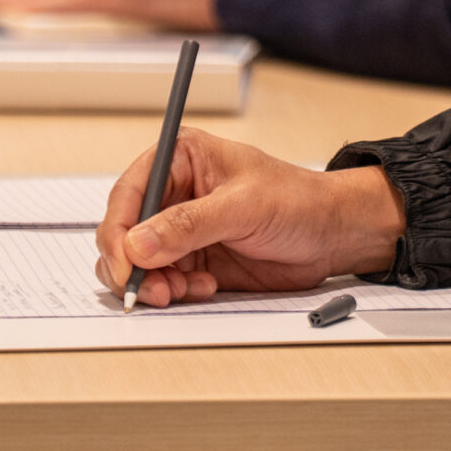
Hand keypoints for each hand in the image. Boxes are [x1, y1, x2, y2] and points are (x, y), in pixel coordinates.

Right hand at [93, 128, 406, 306]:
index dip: (118, 232)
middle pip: (124, 233)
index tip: (125, 265)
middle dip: (134, 265)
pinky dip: (175, 292)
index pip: (128, 195)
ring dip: (154, 283)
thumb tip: (139, 242)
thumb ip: (189, 224)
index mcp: (181, 159)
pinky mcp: (194, 259)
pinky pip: (164, 280)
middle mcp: (174, 193)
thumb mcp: (244, 206)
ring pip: (139, 263)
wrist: (331, 234)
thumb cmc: (298, 201)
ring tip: (183, 291)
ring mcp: (181, 229)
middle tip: (154, 290)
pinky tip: (205, 288)